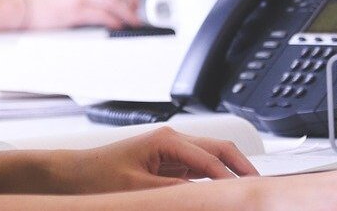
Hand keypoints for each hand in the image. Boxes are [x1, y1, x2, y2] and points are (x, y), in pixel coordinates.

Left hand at [60, 126, 258, 193]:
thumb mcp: (137, 189)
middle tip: (262, 188)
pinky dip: (216, 179)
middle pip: (220, 149)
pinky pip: (200, 169)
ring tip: (249, 191)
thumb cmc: (98, 176)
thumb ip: (173, 191)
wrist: (74, 174)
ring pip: (213, 157)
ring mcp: (172, 150)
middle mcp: (172, 140)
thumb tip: (204, 195)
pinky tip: (224, 192)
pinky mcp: (168, 162)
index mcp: (166, 140)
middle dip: (242, 166)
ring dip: (231, 171)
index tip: (247, 196)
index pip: (211, 160)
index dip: (231, 180)